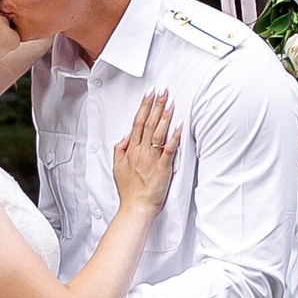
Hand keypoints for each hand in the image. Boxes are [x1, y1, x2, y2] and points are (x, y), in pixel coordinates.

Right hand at [112, 88, 178, 211]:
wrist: (135, 207)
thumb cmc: (129, 190)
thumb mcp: (117, 167)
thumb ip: (120, 149)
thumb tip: (126, 135)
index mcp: (131, 150)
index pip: (138, 122)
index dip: (144, 105)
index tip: (150, 93)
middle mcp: (141, 151)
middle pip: (149, 122)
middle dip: (156, 104)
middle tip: (163, 89)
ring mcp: (152, 159)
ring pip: (158, 132)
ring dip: (165, 116)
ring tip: (171, 101)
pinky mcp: (162, 167)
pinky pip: (169, 149)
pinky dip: (174, 136)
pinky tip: (179, 125)